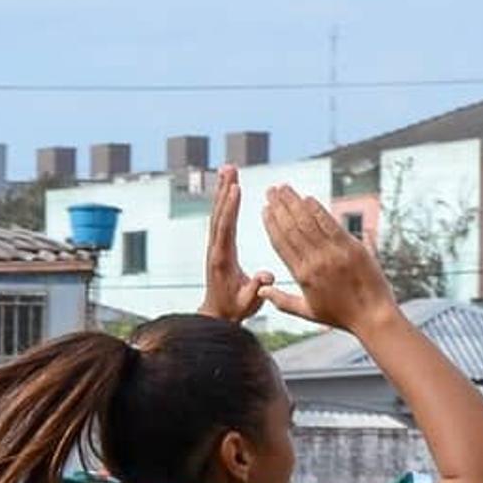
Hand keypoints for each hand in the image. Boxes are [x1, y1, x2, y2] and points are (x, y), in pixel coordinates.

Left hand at [199, 165, 274, 321]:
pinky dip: (224, 201)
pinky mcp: (219, 244)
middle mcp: (216, 248)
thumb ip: (256, 288)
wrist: (218, 314)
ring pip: (218, 212)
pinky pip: (221, 218)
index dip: (230, 208)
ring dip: (223, 190)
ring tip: (228, 169)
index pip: (226, 229)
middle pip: (219, 214)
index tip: (235, 188)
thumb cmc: (235, 309)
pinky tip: (229, 188)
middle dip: (225, 189)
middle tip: (229, 168)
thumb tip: (267, 275)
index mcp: (223, 259)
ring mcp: (215, 245)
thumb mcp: (249, 302)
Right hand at [257, 184, 399, 334]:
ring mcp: (334, 253)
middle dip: (279, 206)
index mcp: (302, 275)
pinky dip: (318, 210)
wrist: (373, 316)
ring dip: (294, 202)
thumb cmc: (340, 316)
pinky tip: (308, 198)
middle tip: (270, 191)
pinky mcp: (352, 247)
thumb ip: (281, 300)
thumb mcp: (307, 312)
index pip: (281, 243)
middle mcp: (315, 261)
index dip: (271, 223)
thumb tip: (260, 291)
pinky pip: (331, 224)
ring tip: (284, 188)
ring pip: (308, 222)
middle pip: (291, 227)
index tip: (264, 209)